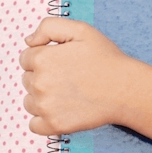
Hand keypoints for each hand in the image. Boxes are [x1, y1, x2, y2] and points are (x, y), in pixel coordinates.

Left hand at [19, 16, 131, 134]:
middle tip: (67, 77)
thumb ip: (49, 27)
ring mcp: (45, 107)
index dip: (43, 58)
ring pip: (29, 102)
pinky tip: (59, 111)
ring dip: (41, 98)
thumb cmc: (105, 58)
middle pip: (27, 80)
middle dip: (42, 77)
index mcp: (41, 59)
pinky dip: (42, 120)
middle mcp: (39, 83)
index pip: (26, 59)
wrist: (125, 89)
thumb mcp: (80, 30)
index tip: (61, 62)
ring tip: (65, 94)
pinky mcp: (54, 125)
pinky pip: (34, 125)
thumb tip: (29, 42)